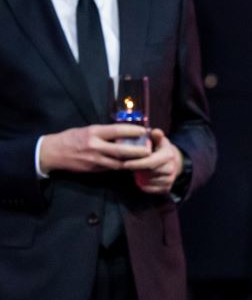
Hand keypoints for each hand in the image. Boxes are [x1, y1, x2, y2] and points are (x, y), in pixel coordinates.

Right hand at [36, 124, 150, 174]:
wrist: (53, 153)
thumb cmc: (71, 138)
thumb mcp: (87, 130)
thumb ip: (104, 132)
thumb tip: (123, 133)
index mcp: (93, 133)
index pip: (117, 130)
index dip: (133, 131)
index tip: (144, 130)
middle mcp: (95, 146)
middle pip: (122, 150)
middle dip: (138, 151)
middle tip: (150, 150)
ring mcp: (95, 159)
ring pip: (119, 162)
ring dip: (133, 161)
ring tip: (145, 158)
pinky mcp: (94, 169)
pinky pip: (112, 167)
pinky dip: (123, 166)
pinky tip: (132, 164)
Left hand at [123, 129, 183, 193]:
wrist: (172, 162)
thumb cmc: (159, 149)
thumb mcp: (158, 140)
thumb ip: (156, 135)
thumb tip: (155, 131)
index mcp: (168, 155)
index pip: (151, 161)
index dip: (137, 163)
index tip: (125, 163)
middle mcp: (171, 168)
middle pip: (149, 172)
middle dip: (137, 170)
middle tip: (128, 167)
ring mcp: (170, 179)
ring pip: (149, 181)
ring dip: (140, 177)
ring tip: (136, 171)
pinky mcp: (167, 188)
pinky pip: (151, 189)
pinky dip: (144, 185)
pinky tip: (141, 179)